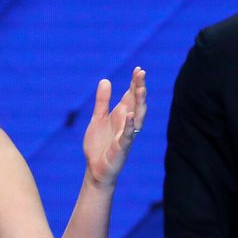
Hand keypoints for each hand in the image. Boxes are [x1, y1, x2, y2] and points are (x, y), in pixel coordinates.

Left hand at [83, 67, 146, 186]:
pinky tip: (131, 115)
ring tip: (140, 89)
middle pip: (137, 103)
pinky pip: (128, 135)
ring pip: (138, 117)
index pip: (131, 96)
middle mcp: (127, 123)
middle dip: (139, 88)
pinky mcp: (122, 147)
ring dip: (139, 103)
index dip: (135, 83)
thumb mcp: (98, 118)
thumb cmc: (99, 144)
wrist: (95, 168)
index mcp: (121, 115)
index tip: (138, 69)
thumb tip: (105, 80)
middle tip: (141, 73)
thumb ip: (102, 101)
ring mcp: (126, 135)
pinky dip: (130, 126)